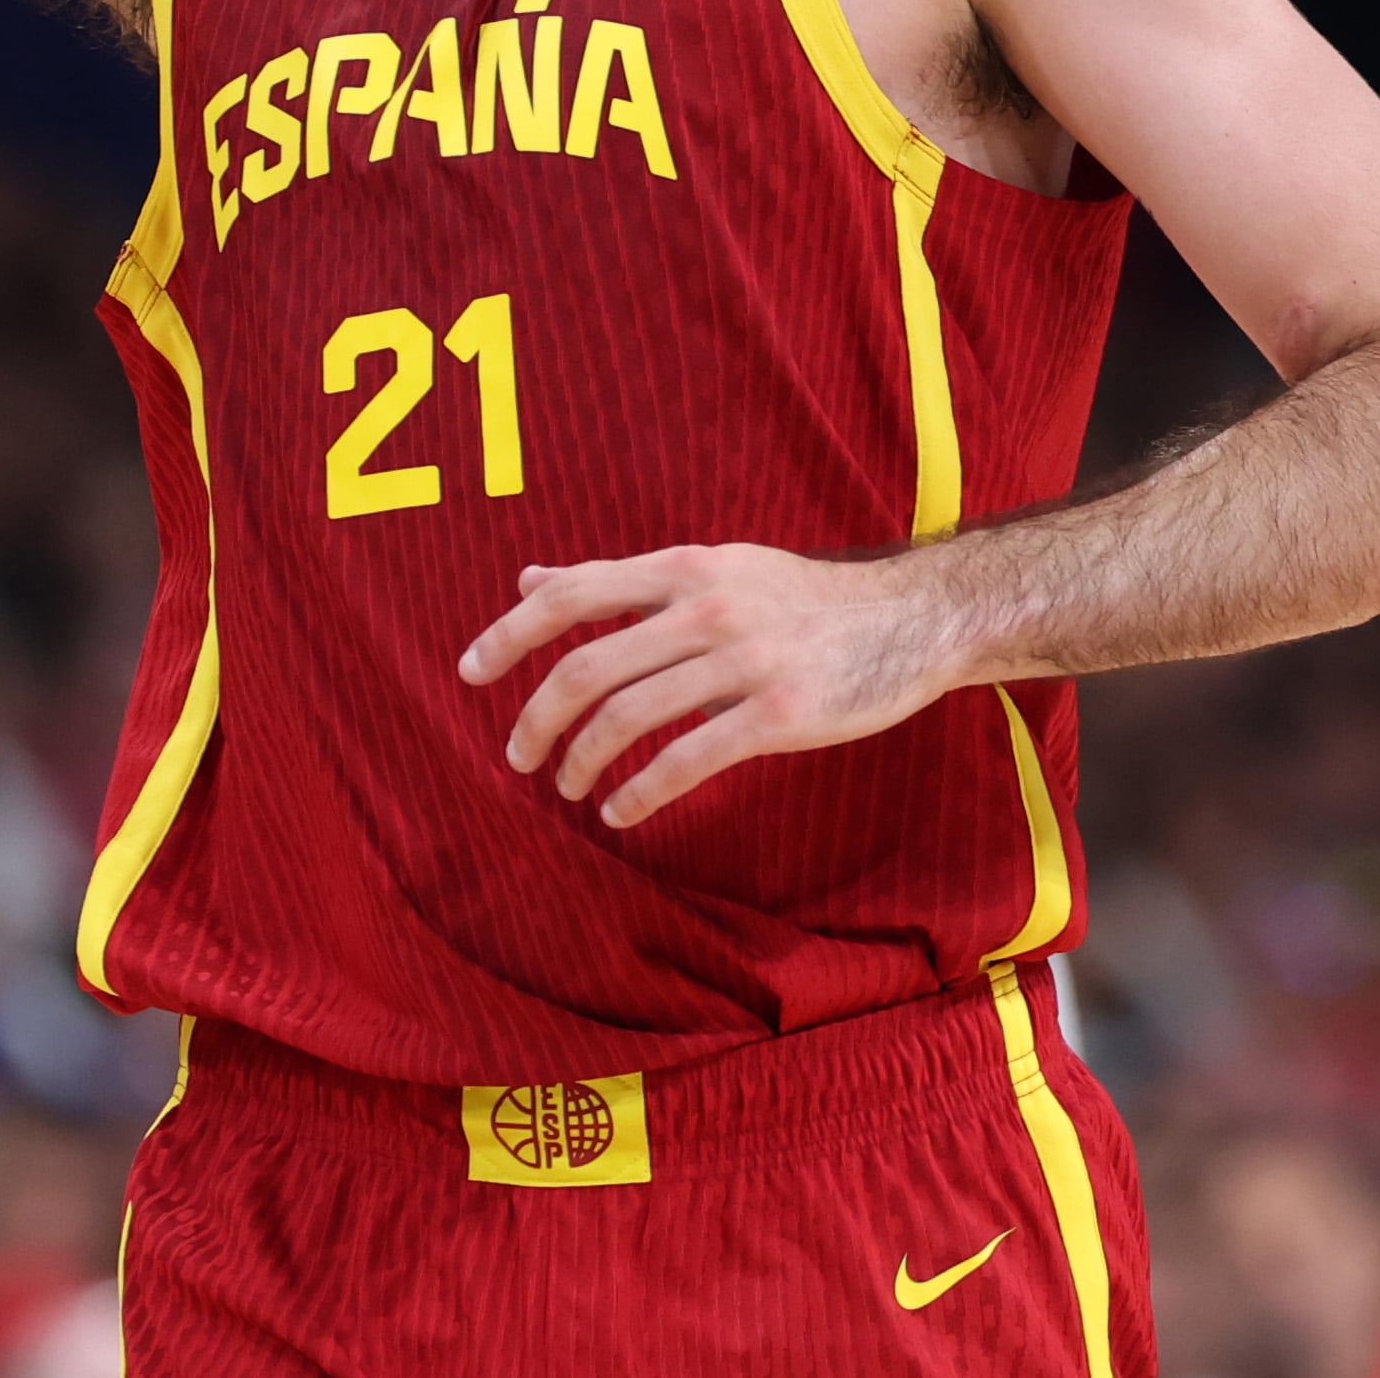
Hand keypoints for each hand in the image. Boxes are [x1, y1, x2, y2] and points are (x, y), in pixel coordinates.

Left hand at [460, 544, 956, 827]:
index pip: (573, 595)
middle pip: (588, 666)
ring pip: (629, 716)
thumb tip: (532, 580)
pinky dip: (639, 792)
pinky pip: (687, 760)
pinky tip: (621, 812)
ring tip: (569, 789)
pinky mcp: (779, 715)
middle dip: (538, 719)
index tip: (469, 673)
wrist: (911, 617)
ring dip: (583, 762)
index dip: (510, 633)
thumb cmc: (800, 597)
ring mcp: (744, 660)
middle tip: (518, 758)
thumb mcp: (710, 568)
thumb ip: (622, 580)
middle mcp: (705, 606)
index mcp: (683, 567)